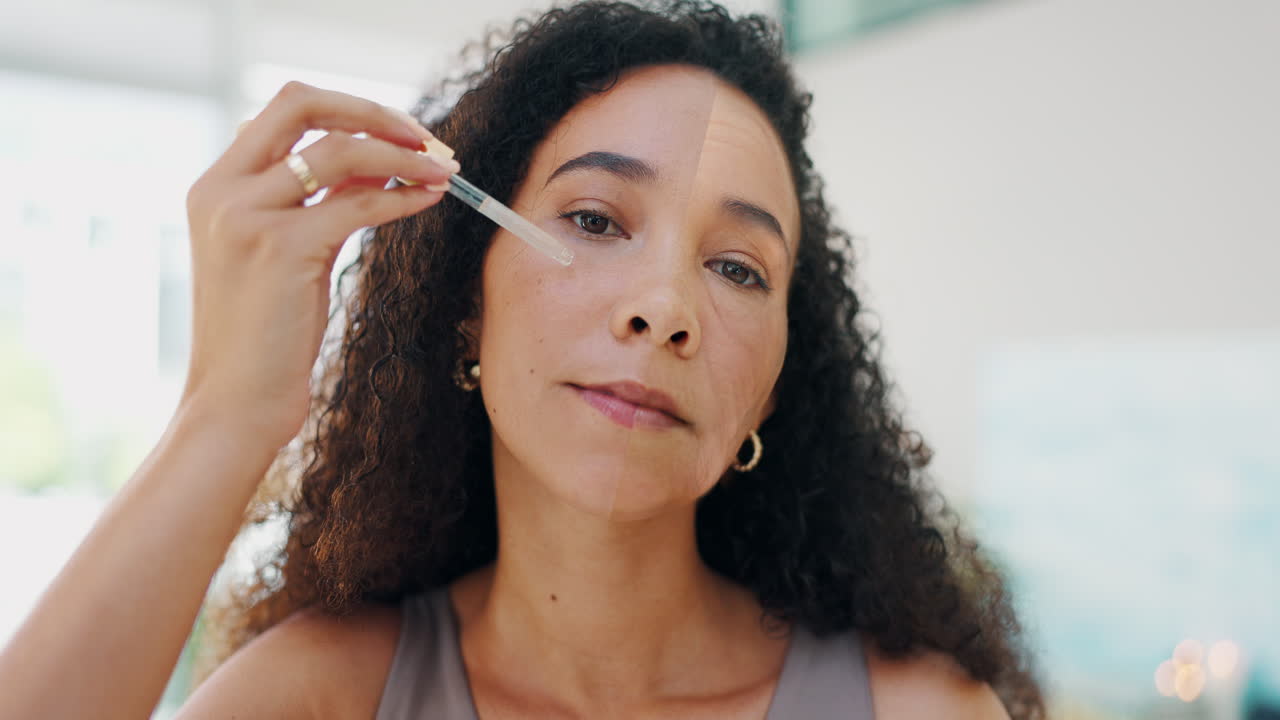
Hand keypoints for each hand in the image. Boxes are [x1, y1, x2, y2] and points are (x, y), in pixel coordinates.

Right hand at [181, 81, 458, 450]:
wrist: (236, 401)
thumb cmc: (266, 335)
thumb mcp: (285, 253)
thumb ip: (314, 202)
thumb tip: (375, 163)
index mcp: (216, 184)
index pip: (285, 107)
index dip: (350, 108)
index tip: (400, 131)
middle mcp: (222, 189)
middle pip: (303, 103)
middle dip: (374, 112)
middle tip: (426, 138)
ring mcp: (246, 214)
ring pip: (338, 150)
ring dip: (402, 155)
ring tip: (445, 171)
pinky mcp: (280, 247)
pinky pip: (358, 203)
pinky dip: (402, 196)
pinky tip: (430, 200)